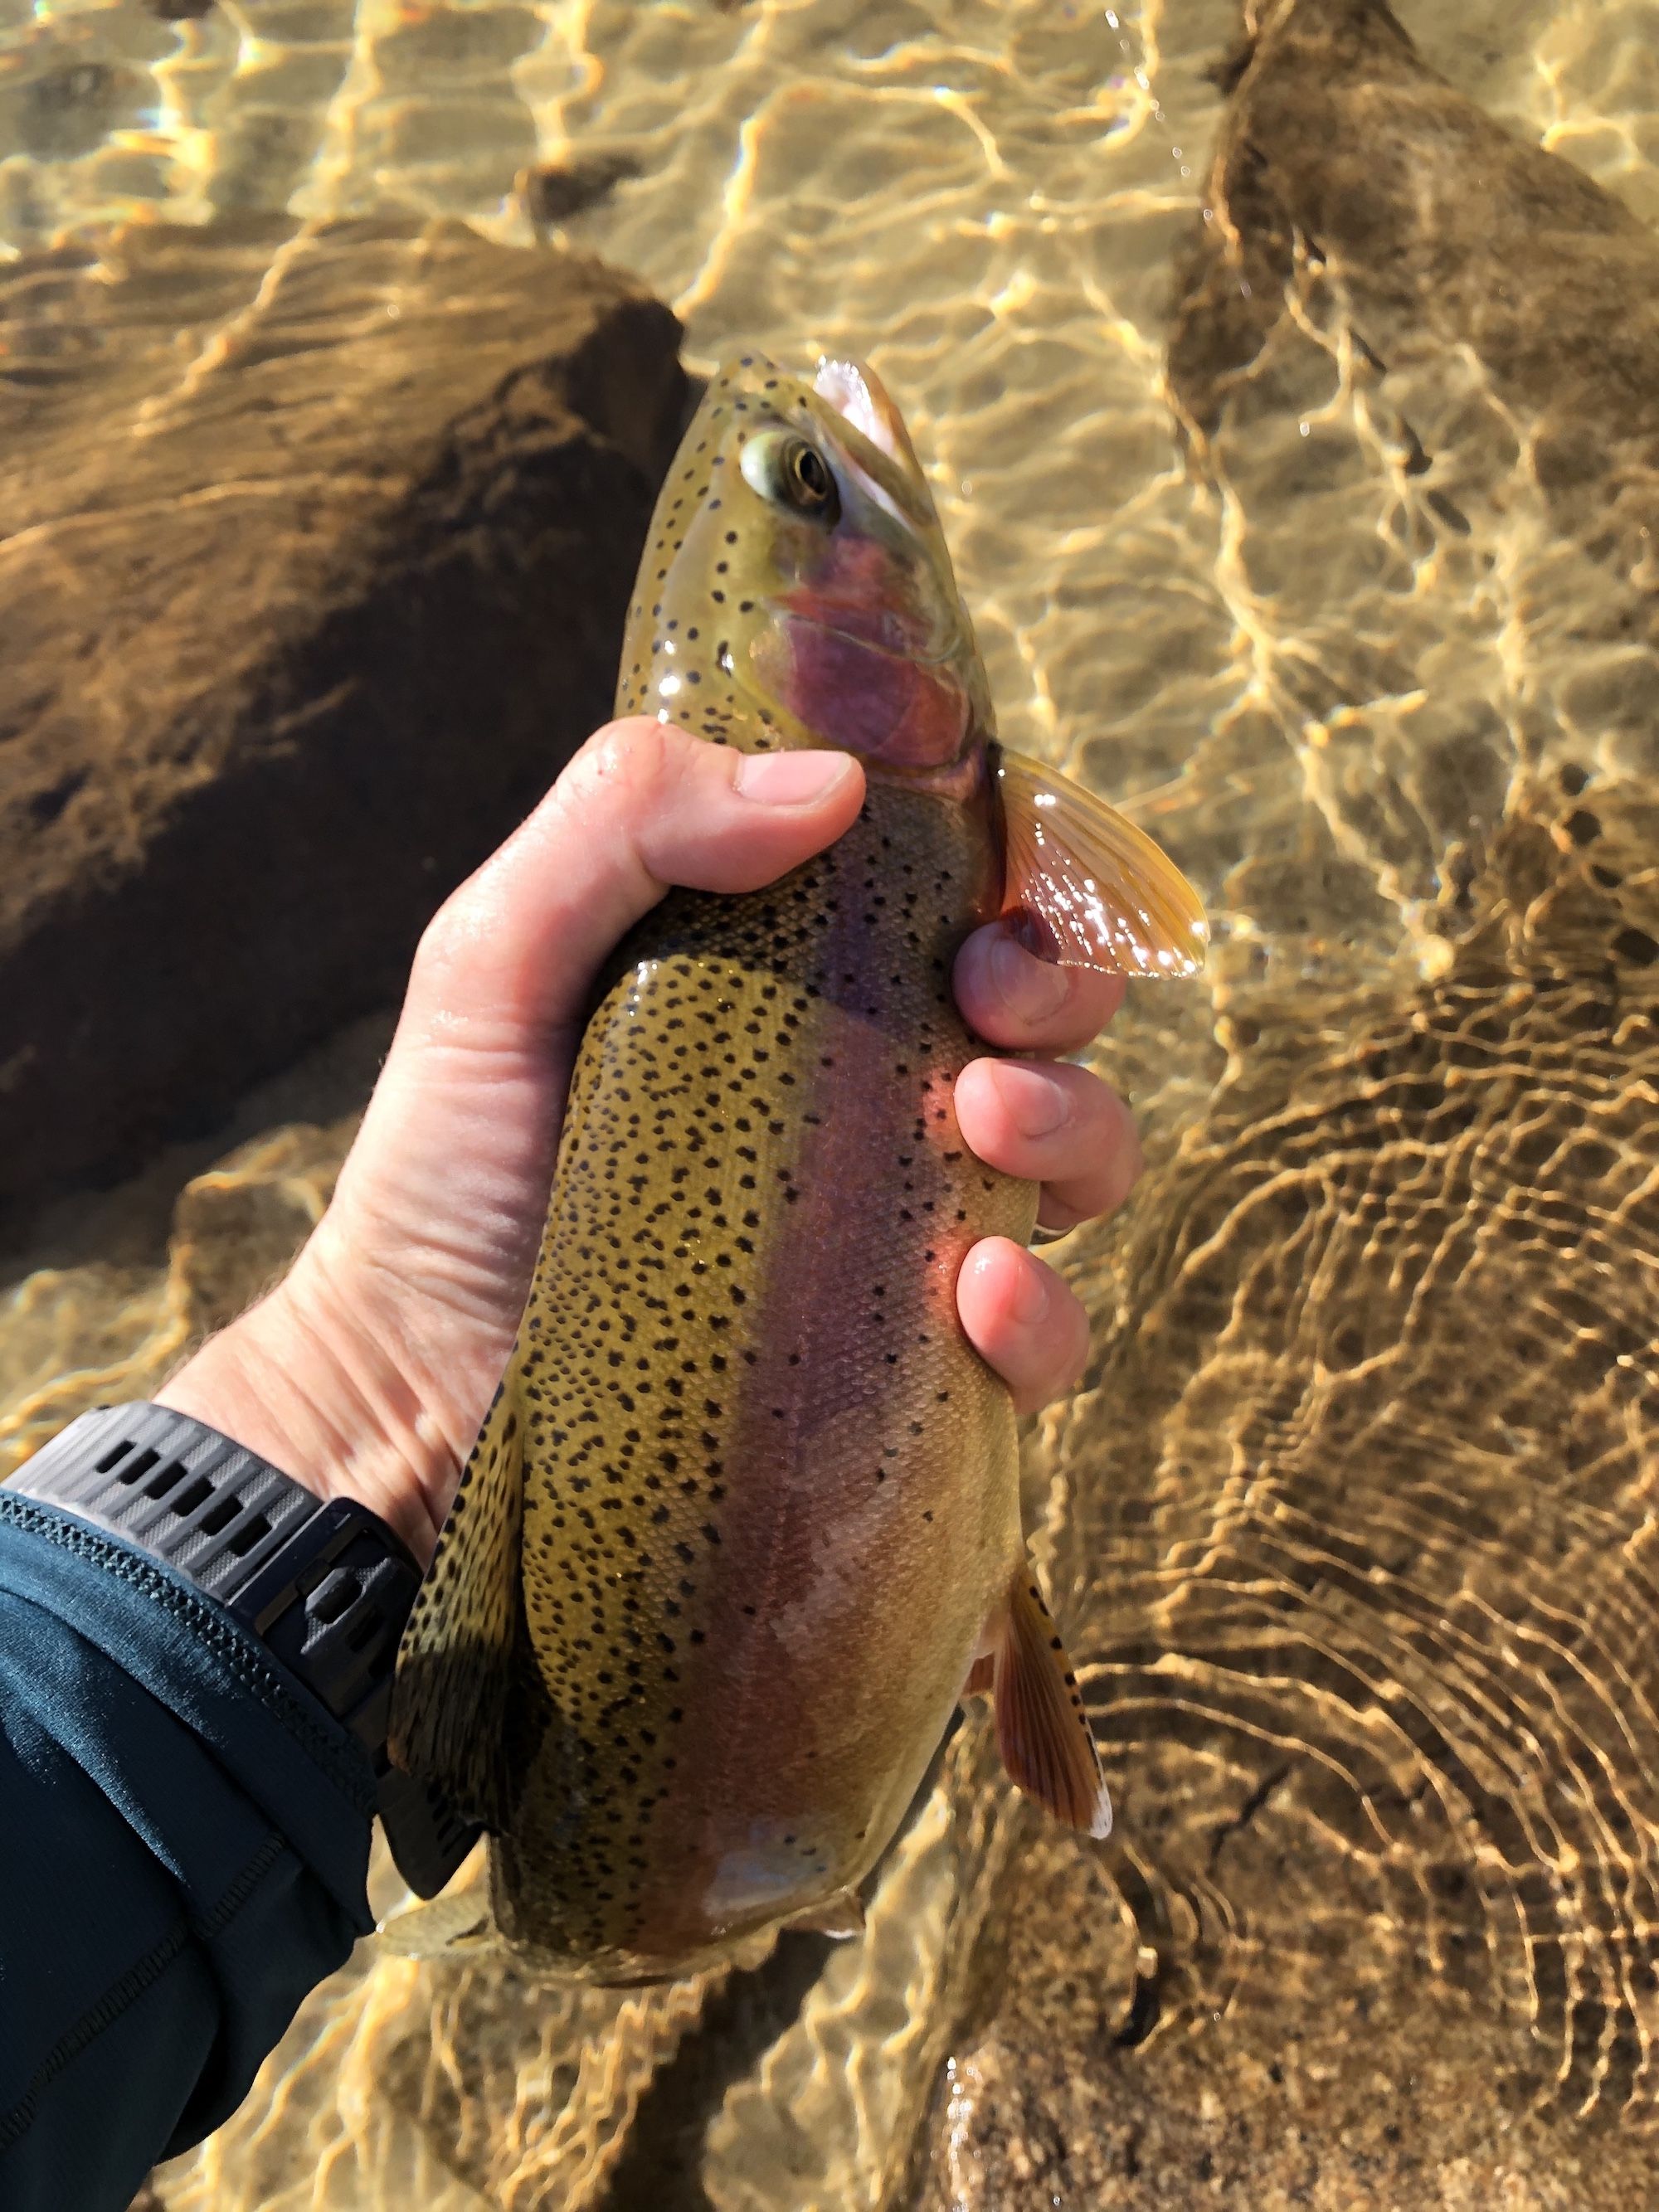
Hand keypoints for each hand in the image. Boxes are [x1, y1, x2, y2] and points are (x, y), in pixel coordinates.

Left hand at [158, 721, 1140, 1561]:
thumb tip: (831, 782)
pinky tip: (981, 1294)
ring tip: (985, 1127)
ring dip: (1076, 1126)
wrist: (407, 1392)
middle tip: (985, 1007)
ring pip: (1079, 1161)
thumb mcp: (494, 964)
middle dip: (1058, 992)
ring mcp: (901, 1234)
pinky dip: (1047, 1314)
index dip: (1016, 871)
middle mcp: (871, 1095)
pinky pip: (1038, 1344)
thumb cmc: (447, 1167)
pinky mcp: (908, 1371)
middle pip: (1046, 1017)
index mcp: (800, 979)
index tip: (978, 894)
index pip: (962, 893)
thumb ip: (621, 826)